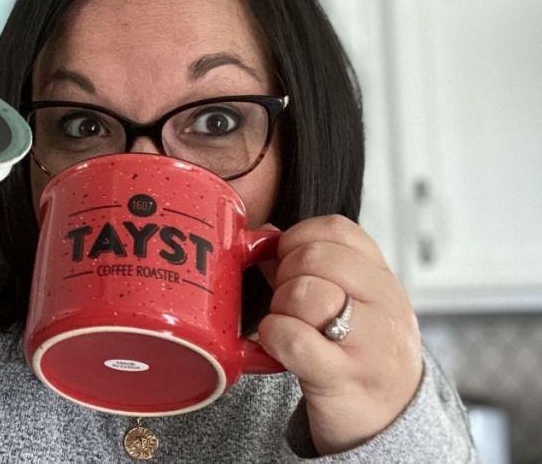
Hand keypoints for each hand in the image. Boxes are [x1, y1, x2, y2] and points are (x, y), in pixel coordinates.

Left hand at [258, 215, 422, 455]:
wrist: (391, 422)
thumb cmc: (359, 356)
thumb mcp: (351, 303)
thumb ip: (309, 268)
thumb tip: (261, 238)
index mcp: (382, 279)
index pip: (336, 229)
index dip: (298, 239)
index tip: (288, 262)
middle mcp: (383, 305)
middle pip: (315, 257)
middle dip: (286, 274)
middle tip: (287, 301)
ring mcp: (368, 342)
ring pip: (305, 293)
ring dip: (280, 308)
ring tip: (290, 326)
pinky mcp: (343, 377)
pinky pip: (293, 337)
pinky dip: (273, 337)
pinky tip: (279, 345)